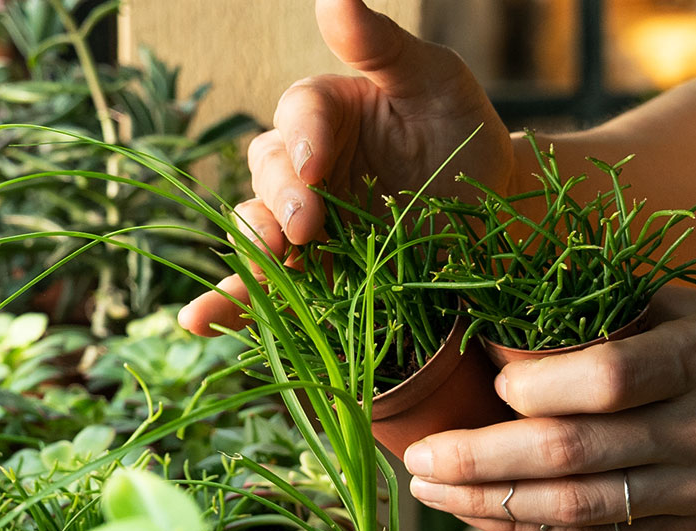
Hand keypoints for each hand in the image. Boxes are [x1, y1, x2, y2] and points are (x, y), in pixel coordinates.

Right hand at [178, 0, 513, 335]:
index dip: (302, 139)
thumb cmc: (461, 129)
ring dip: (251, 247)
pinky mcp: (313, 275)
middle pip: (268, 173)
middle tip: (305, 225)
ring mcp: (304, 224)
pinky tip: (198, 319)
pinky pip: (263, 290)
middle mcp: (302, 166)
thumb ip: (379, 44)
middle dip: (280, 197)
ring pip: (257, 228)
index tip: (318, 165)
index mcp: (324, 112)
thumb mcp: (433, 77)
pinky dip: (228, 305)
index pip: (297, 114)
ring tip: (260, 263)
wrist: (497, 208)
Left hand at [402, 288, 695, 530]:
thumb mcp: (694, 305)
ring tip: (432, 493)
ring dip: (492, 504)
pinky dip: (535, 528)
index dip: (534, 388)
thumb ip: (609, 318)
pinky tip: (486, 513)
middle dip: (480, 460)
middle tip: (417, 459)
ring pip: (578, 509)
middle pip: (574, 455)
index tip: (486, 381)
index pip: (604, 380)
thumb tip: (504, 336)